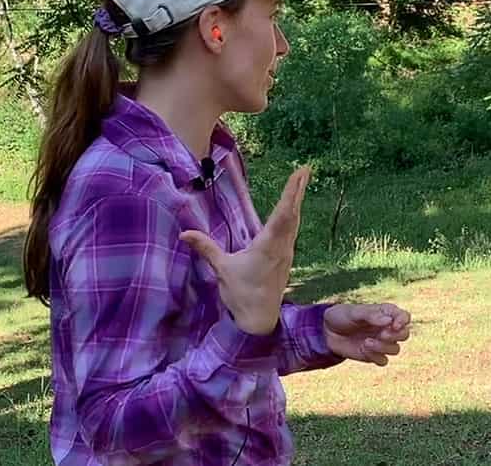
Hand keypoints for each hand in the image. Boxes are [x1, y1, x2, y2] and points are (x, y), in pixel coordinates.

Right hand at [180, 166, 310, 335]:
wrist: (260, 321)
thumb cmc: (241, 295)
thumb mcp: (222, 269)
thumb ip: (206, 248)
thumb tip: (184, 233)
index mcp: (268, 247)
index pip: (282, 214)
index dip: (291, 193)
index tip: (300, 175)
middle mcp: (281, 247)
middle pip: (293, 213)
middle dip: (298, 190)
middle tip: (306, 169)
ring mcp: (286, 253)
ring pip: (294, 222)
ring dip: (297, 200)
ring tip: (302, 181)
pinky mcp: (285, 258)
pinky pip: (292, 231)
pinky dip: (293, 215)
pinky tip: (292, 211)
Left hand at [323, 303, 410, 365]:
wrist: (327, 331)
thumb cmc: (341, 316)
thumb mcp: (354, 312)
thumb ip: (371, 315)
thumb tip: (388, 320)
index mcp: (384, 313)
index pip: (404, 316)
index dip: (403, 321)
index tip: (394, 324)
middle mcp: (385, 328)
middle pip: (404, 334)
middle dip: (395, 336)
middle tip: (381, 334)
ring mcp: (381, 342)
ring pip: (396, 349)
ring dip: (384, 347)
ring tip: (366, 342)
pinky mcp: (373, 355)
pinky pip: (383, 361)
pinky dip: (375, 356)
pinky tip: (363, 349)